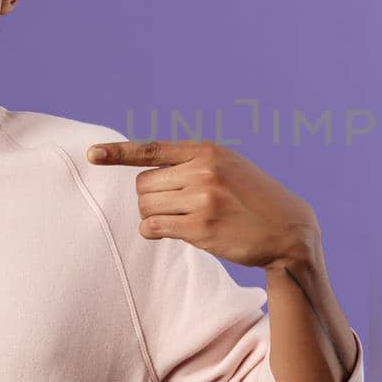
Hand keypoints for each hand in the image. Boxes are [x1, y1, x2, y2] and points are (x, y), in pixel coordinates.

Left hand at [88, 139, 319, 269]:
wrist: (288, 229)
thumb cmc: (254, 198)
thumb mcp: (228, 166)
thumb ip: (193, 163)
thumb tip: (147, 173)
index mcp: (207, 151)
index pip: (152, 149)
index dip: (118, 153)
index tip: (92, 155)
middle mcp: (203, 170)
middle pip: (142, 184)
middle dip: (150, 198)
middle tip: (173, 207)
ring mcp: (202, 199)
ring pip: (145, 206)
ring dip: (153, 215)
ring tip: (179, 220)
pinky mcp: (201, 227)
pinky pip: (154, 227)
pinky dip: (154, 231)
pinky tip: (172, 231)